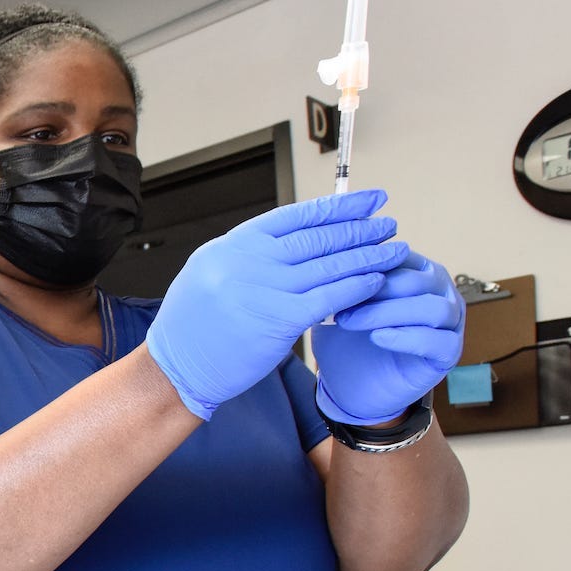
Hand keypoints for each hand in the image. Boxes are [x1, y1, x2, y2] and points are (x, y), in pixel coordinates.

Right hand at [145, 190, 412, 420]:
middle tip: (388, 223)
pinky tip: (376, 281)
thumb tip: (293, 238)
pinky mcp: (277, 320)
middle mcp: (247, 262)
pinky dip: (356, 288)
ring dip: (368, 256)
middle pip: (317, 237)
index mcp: (232, 245)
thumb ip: (250, 255)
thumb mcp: (211, 274)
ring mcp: (262, 290)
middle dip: (360, 229)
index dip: (337, 207)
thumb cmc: (193, 327)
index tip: (367, 201)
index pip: (295, 216)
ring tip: (394, 249)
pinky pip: (328, 298)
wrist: (176, 369)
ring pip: (328, 265)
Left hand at [311, 252, 463, 425]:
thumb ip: (342, 282)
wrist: (350, 387)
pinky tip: (378, 338)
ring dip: (388, 312)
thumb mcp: (338, 306)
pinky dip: (407, 337)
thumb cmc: (346, 339)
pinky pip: (439, 341)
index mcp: (417, 271)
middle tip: (339, 302)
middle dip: (377, 288)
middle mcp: (440, 292)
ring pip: (432, 308)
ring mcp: (449, 322)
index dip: (368, 264)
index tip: (332, 276)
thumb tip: (327, 257)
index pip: (402, 256)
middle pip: (420, 280)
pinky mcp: (449, 353)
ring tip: (351, 321)